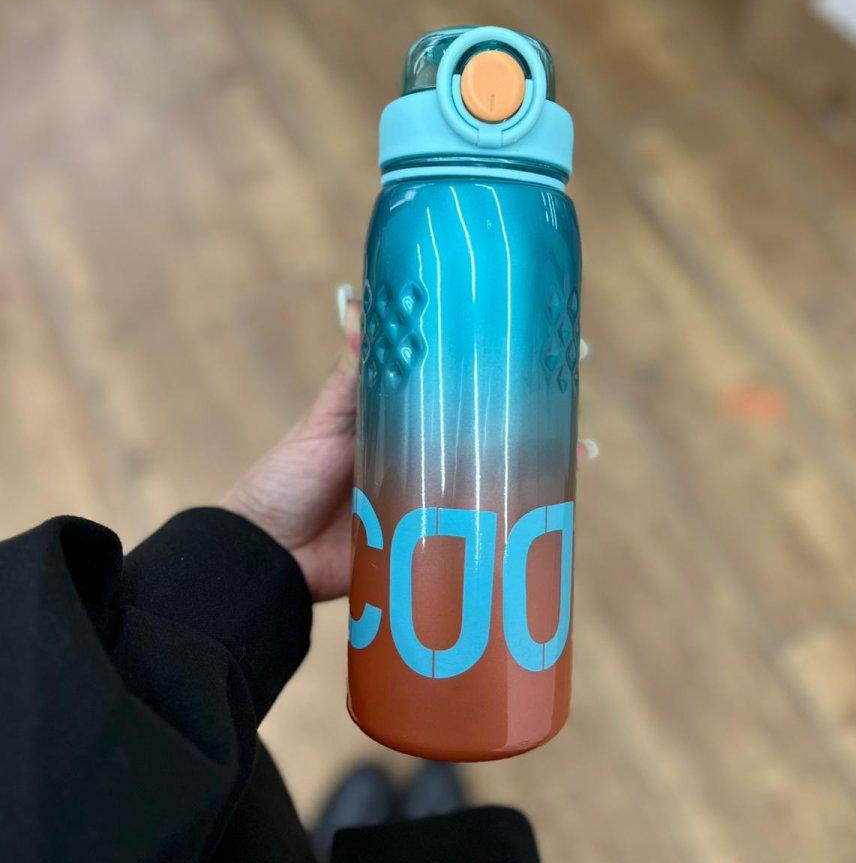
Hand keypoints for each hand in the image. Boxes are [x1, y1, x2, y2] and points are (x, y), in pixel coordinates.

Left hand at [221, 287, 598, 603]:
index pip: (456, 379)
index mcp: (399, 416)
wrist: (266, 556)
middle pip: (490, 423)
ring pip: (497, 472)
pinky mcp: (434, 540)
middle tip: (575, 383)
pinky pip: (482, 527)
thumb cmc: (286, 480)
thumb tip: (355, 306)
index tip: (537, 334)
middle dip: (535, 406)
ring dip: (542, 461)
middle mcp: (423, 451)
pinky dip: (518, 518)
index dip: (494, 359)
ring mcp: (433, 495)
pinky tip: (554, 511)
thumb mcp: (321, 422)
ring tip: (583, 449)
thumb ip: (349, 377)